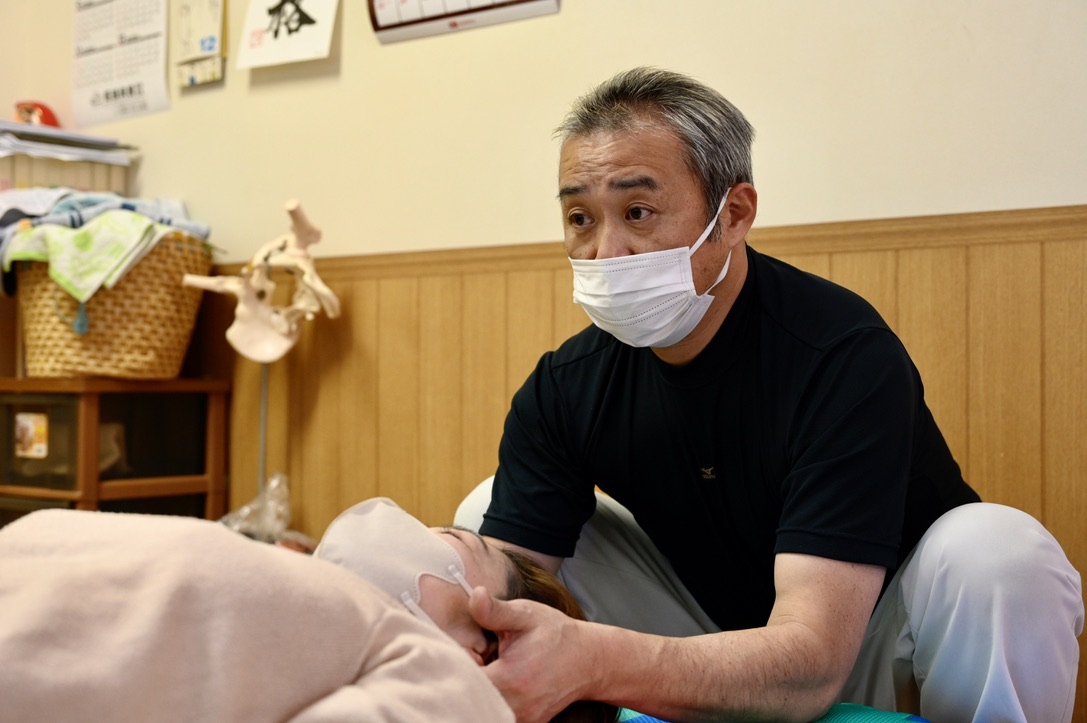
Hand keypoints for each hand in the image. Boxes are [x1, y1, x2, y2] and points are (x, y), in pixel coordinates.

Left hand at [468, 587, 590, 722]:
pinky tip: (498, 683)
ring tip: (487, 670)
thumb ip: (496, 610)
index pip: (464, 681)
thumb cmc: (555, 636)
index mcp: (512, 679)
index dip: (456, 666)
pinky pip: (496, 715)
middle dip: (464, 680)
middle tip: (476, 660)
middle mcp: (516, 707)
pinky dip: (490, 701)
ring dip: (477, 691)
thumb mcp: (526, 615)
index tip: (464, 651)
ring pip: (482, 709)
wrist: (587, 660)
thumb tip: (474, 596)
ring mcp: (522, 719)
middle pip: (470, 699)